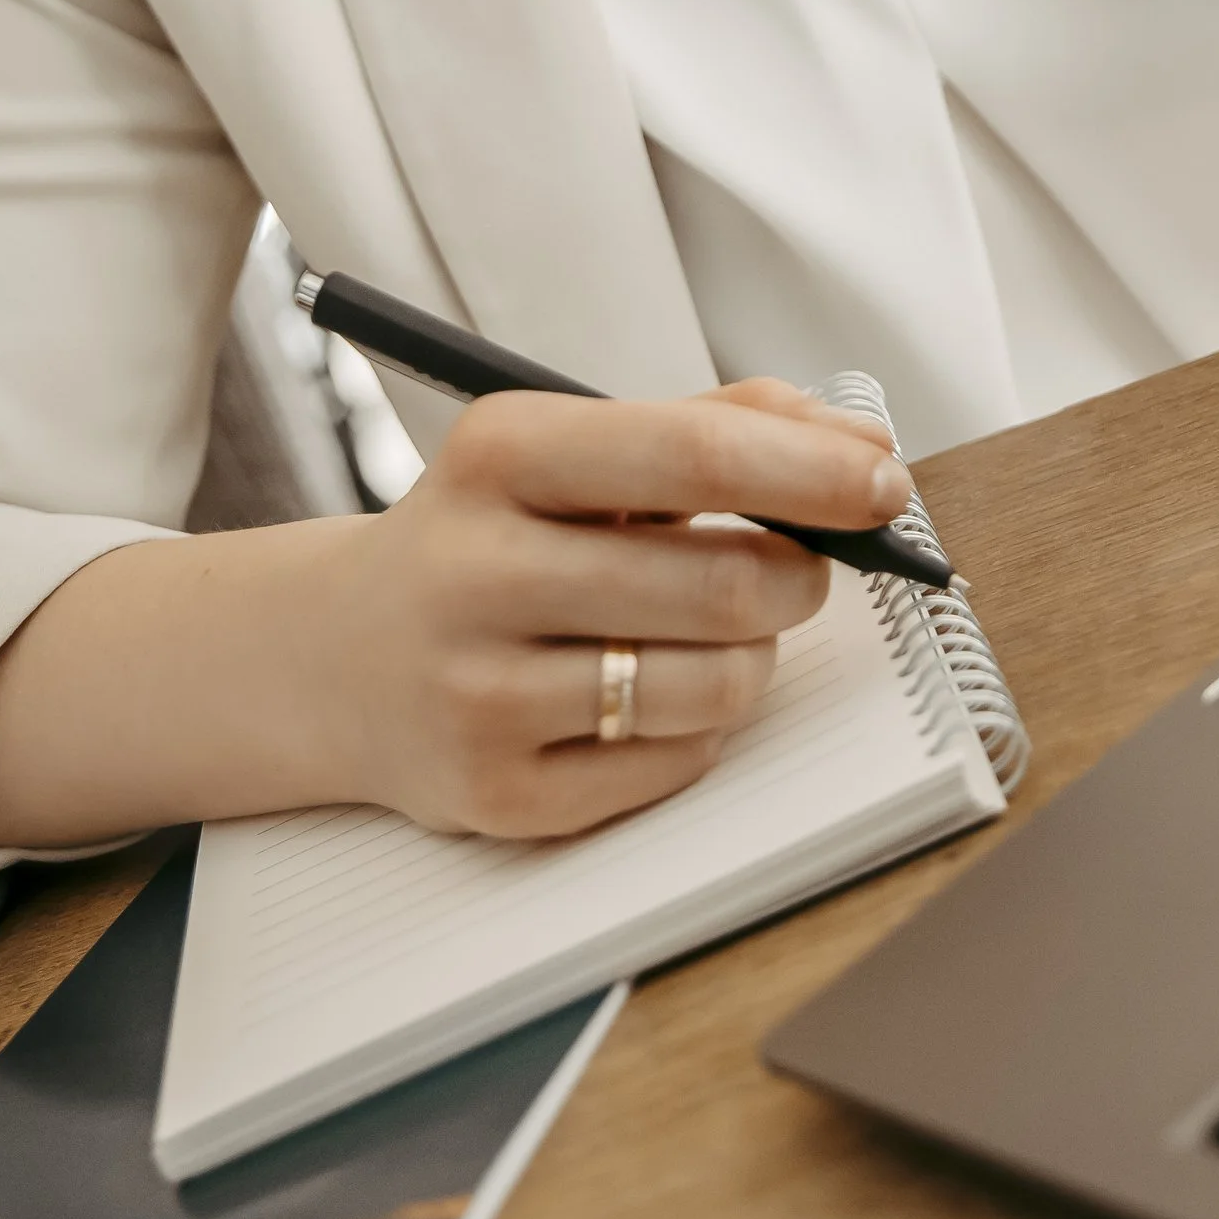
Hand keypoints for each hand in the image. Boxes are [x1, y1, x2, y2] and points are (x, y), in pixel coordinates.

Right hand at [0, 379, 906, 859]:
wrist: (332, 657)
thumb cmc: (494, 537)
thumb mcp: (572, 450)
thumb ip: (717, 423)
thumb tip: (859, 444)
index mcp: (500, 453)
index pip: (693, 452)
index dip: (814, 471)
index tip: (886, 480)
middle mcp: (475, 568)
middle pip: (724, 581)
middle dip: (796, 575)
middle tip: (795, 570)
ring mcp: (478, 693)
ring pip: (716, 684)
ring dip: (750, 658)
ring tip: (704, 633)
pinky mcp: (495, 795)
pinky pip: (676, 765)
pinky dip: (696, 728)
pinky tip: (642, 695)